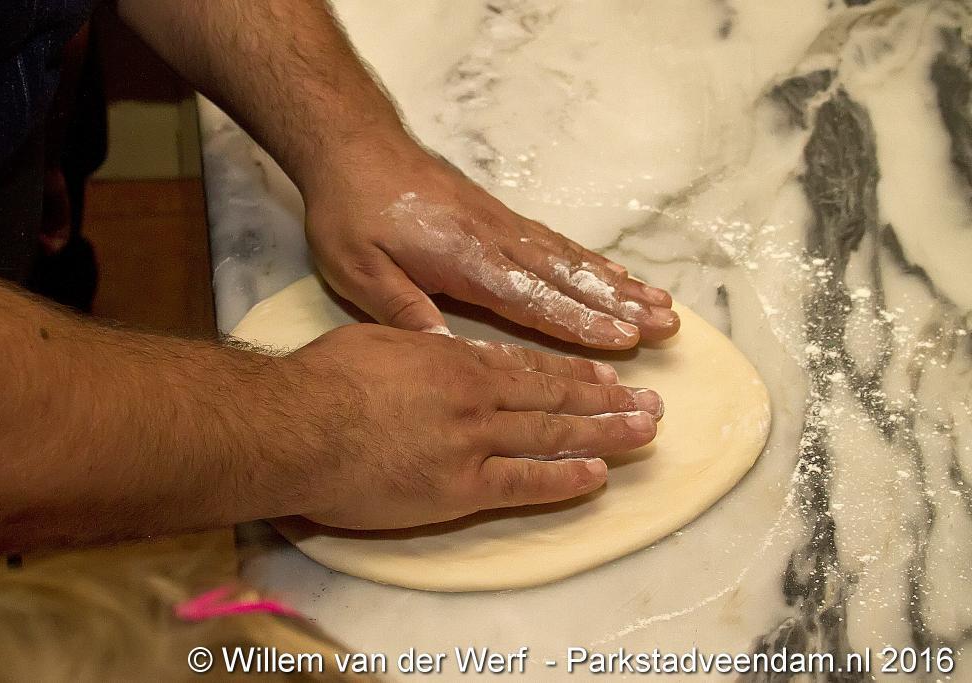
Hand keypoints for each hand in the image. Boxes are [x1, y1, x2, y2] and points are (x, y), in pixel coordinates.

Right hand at [271, 324, 661, 528]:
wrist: (296, 427)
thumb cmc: (323, 380)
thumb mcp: (375, 339)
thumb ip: (415, 341)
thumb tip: (436, 339)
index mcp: (454, 359)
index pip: (527, 366)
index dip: (572, 372)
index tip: (607, 374)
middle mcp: (476, 396)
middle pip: (554, 398)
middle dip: (607, 401)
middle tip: (651, 406)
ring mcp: (473, 442)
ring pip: (552, 436)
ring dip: (604, 434)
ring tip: (644, 434)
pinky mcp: (460, 487)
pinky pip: (524, 483)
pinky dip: (564, 480)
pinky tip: (597, 478)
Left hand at [304, 142, 678, 349]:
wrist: (353, 144)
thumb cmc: (352, 209)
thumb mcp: (358, 269)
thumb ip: (403, 311)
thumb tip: (446, 357)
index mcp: (466, 261)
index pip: (534, 299)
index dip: (581, 324)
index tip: (625, 341)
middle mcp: (496, 242)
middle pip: (568, 278)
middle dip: (619, 305)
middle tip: (667, 324)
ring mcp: (502, 226)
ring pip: (570, 259)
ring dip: (617, 283)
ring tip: (660, 302)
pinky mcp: (498, 216)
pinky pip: (554, 241)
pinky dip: (589, 259)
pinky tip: (611, 271)